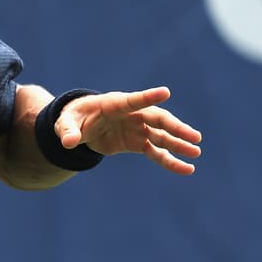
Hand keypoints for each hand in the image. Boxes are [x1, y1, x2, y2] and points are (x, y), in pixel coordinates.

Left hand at [56, 87, 202, 173]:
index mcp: (114, 104)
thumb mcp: (65, 123)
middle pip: (156, 119)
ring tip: (196, 153)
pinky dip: (170, 160)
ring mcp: (137, 129)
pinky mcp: (137, 143)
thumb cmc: (74, 118)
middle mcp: (131, 115)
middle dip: (175, 128)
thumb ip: (67, 131)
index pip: (132, 100)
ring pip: (161, 136)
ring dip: (178, 144)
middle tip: (194, 136)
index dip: (148, 97)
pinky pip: (156, 152)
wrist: (80, 125)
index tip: (165, 92)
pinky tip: (186, 169)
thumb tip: (68, 142)